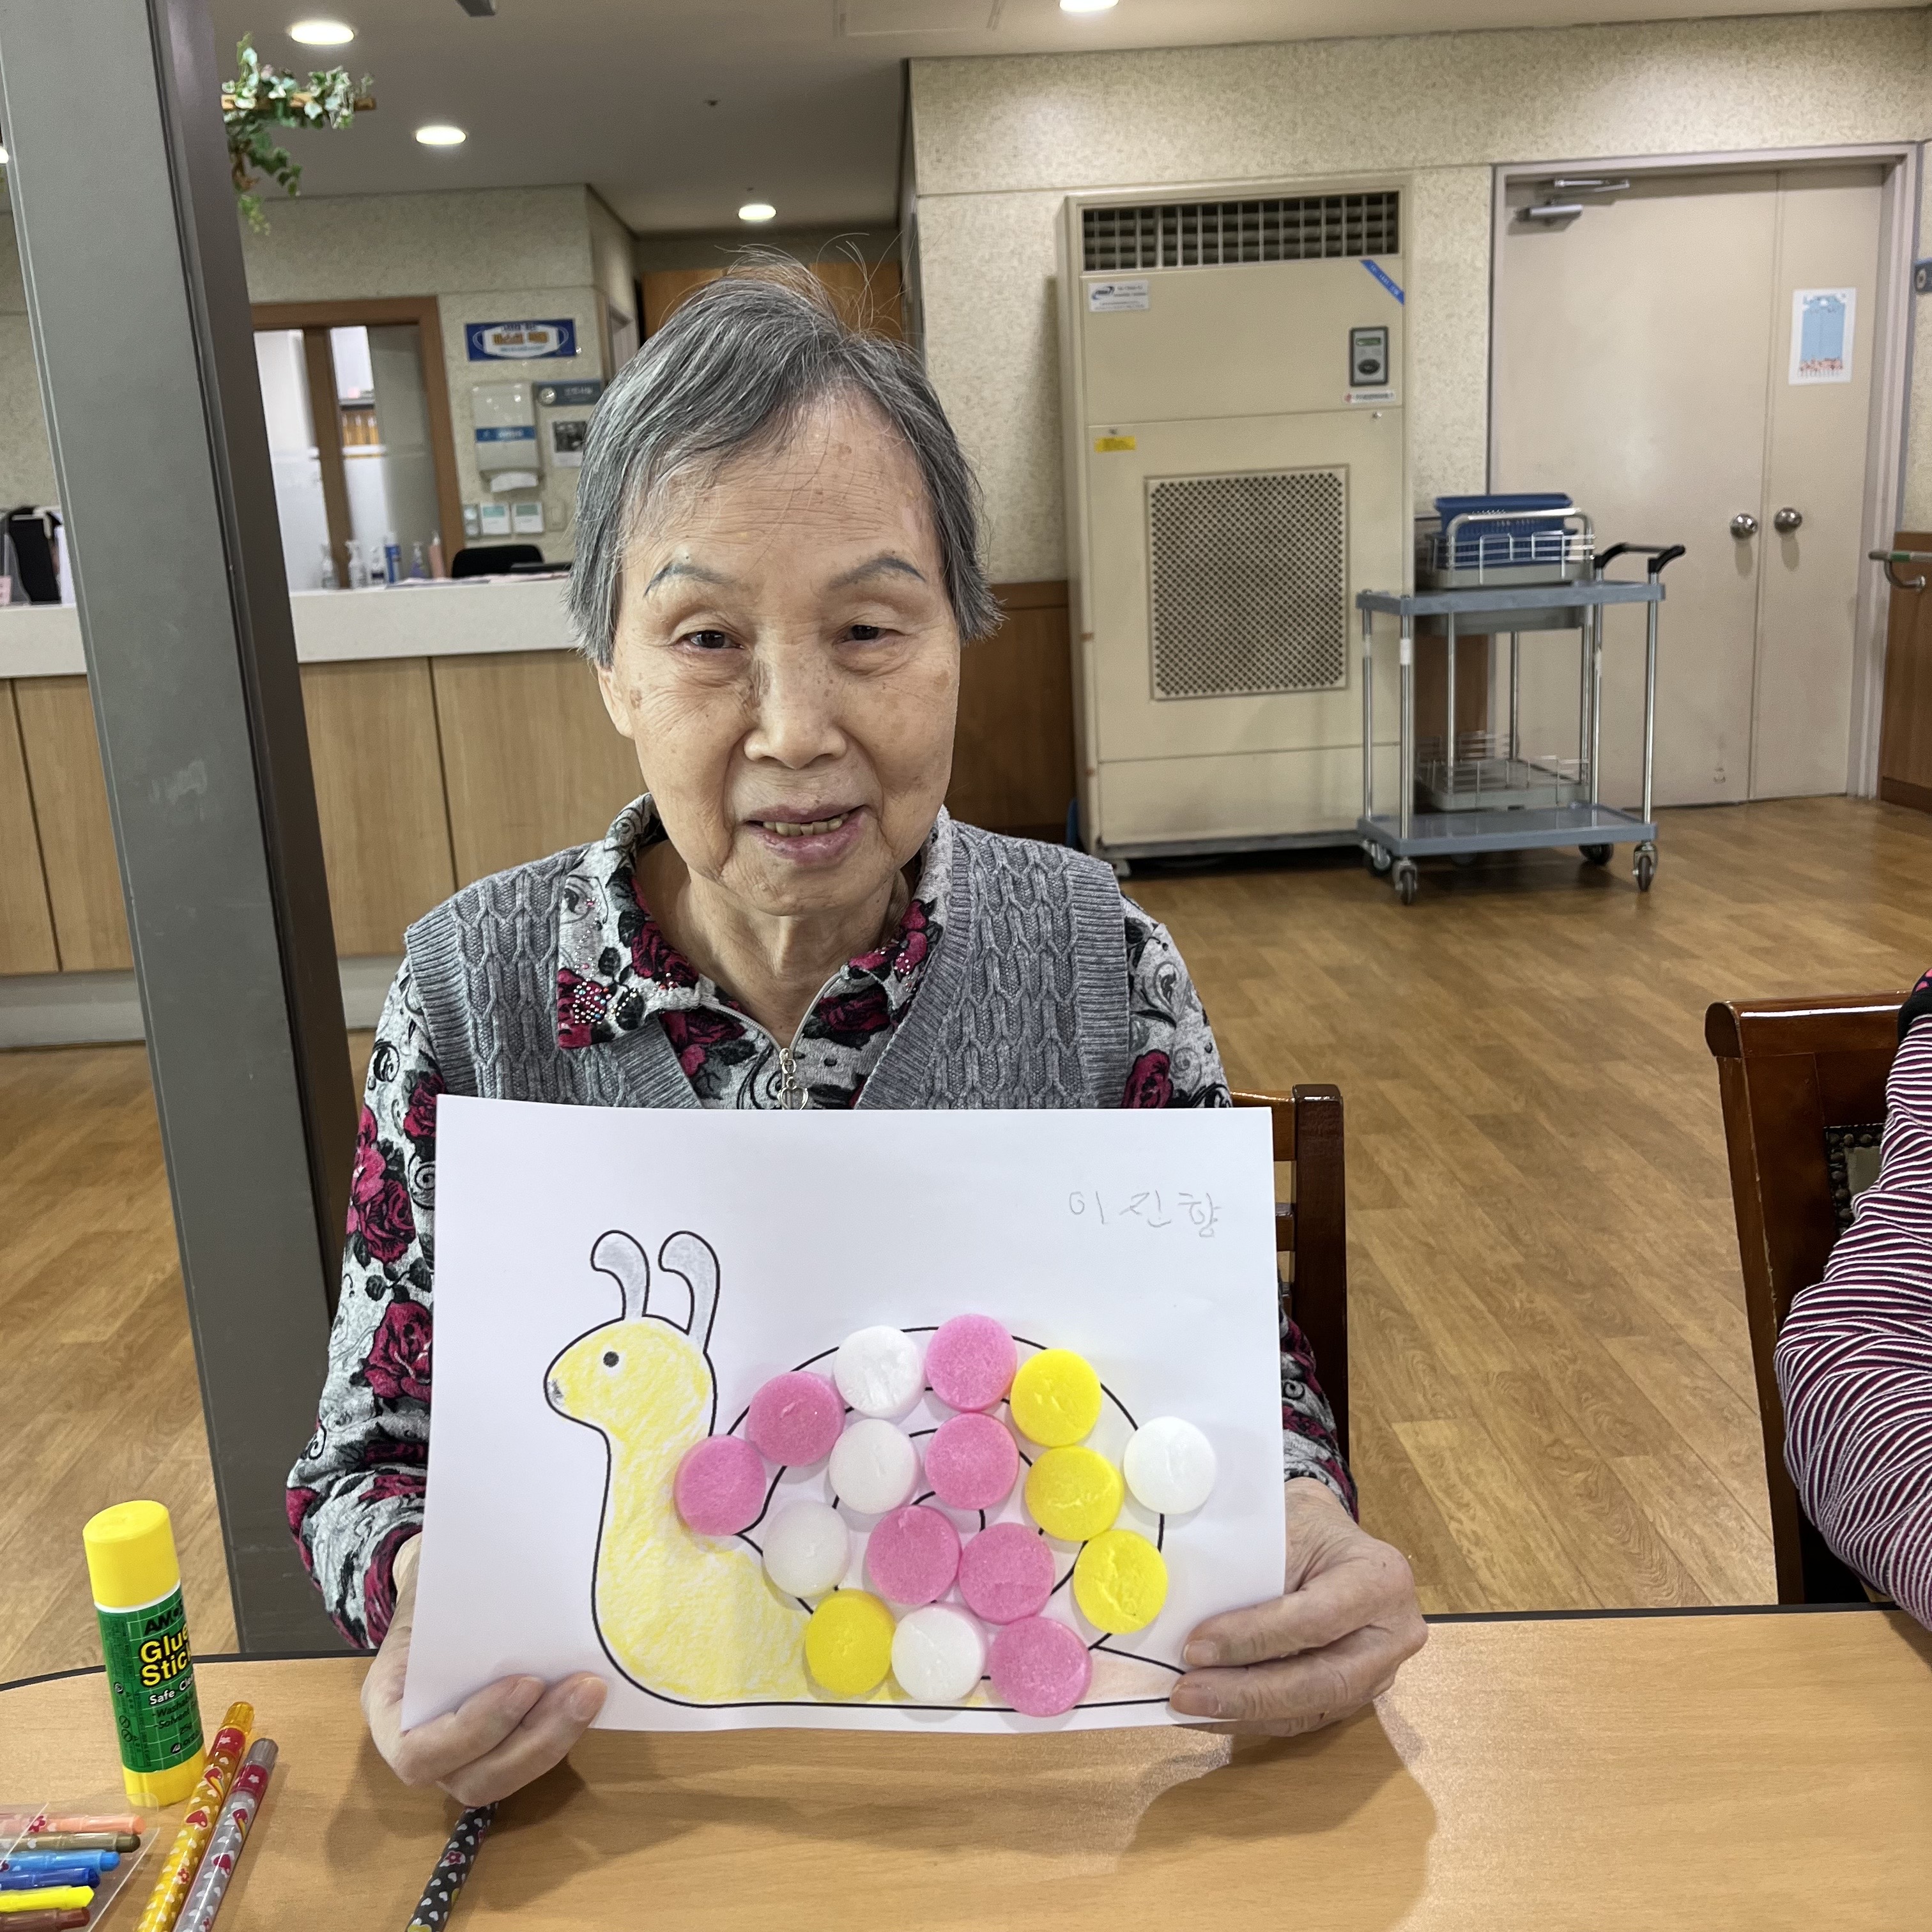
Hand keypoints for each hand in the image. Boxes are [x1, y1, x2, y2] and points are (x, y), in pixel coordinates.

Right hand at [360, 1534, 608, 1803]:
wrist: (437, 1582)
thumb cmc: (432, 1582)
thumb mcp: (427, 1579)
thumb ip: (451, 1588)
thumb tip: (498, 1569)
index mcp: (388, 1706)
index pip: (416, 1753)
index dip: (474, 1729)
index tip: (527, 1682)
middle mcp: (422, 1743)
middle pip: (473, 1780)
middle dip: (532, 1741)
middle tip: (582, 1689)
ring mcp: (461, 1754)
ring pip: (506, 1777)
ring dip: (556, 1740)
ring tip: (592, 1691)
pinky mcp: (501, 1744)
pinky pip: (528, 1756)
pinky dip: (562, 1731)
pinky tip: (592, 1694)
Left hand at [1168, 1478, 1425, 1734]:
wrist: (1331, 1538)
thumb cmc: (1306, 1524)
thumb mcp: (1285, 1525)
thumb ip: (1251, 1570)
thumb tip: (1186, 1611)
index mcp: (1381, 1580)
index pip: (1317, 1619)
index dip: (1255, 1638)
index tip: (1196, 1647)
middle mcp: (1392, 1636)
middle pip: (1321, 1681)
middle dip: (1247, 1694)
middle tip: (1185, 1695)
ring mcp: (1378, 1672)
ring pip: (1309, 1708)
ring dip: (1242, 1713)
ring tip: (1186, 1708)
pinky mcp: (1353, 1696)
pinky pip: (1302, 1717)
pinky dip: (1251, 1718)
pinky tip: (1210, 1715)